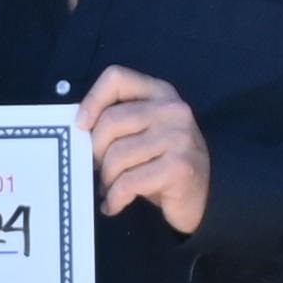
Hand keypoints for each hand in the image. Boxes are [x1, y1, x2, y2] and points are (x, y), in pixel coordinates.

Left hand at [80, 67, 209, 236]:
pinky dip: (115, 198)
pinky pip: (129, 182)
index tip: (81, 126)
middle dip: (95, 152)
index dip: (91, 100)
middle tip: (99, 169)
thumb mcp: (145, 130)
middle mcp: (172, 110)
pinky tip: (114, 204)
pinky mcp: (179, 167)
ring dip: (106, 179)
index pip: (116, 78)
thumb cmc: (163, 162)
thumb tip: (78, 130)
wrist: (204, 194)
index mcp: (160, 93)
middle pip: (110, 122)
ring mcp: (179, 137)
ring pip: (116, 156)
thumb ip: (119, 120)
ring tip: (110, 188)